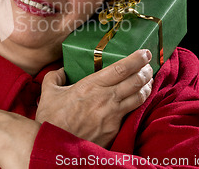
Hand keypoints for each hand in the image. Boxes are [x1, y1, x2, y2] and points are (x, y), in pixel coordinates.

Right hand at [36, 49, 153, 147]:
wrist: (55, 145)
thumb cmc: (51, 118)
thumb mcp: (48, 92)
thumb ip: (55, 77)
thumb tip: (61, 71)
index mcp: (91, 85)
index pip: (121, 69)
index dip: (136, 59)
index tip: (145, 53)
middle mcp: (105, 99)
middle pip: (135, 81)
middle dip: (146, 71)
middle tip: (149, 66)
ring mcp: (112, 115)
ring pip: (139, 98)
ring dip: (147, 87)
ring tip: (148, 81)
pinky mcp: (114, 130)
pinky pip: (131, 114)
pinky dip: (138, 104)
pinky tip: (138, 100)